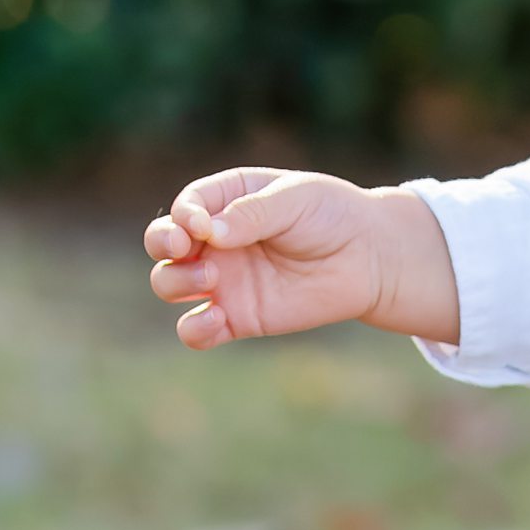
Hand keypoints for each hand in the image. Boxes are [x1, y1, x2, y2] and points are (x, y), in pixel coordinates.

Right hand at [142, 170, 460, 349]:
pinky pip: (196, 330)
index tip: (200, 225)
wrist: (368, 258)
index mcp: (226, 200)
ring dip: (175, 281)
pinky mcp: (236, 317)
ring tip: (212, 277)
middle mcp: (215, 240)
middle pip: (162, 243)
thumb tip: (209, 233)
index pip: (186, 205)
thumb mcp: (295, 200)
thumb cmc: (331, 216)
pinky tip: (215, 320)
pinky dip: (194, 329)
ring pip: (168, 283)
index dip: (183, 216)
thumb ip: (252, 213)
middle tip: (183, 248)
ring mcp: (222, 280)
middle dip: (162, 243)